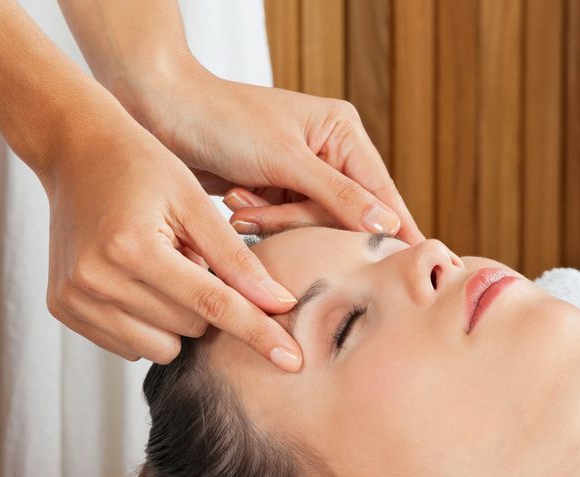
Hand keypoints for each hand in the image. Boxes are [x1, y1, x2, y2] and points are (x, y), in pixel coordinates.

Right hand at [39, 100, 303, 370]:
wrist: (75, 152)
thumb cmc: (142, 168)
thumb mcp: (196, 201)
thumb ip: (237, 258)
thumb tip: (280, 306)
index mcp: (132, 246)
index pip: (212, 305)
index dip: (258, 333)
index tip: (293, 361)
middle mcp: (97, 279)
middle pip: (190, 330)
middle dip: (206, 305)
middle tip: (191, 259)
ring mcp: (74, 298)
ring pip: (161, 348)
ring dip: (177, 318)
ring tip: (163, 269)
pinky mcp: (63, 309)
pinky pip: (129, 347)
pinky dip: (147, 323)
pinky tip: (138, 282)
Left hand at [121, 64, 426, 244]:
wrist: (162, 111)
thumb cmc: (223, 120)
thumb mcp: (285, 159)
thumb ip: (338, 195)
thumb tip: (386, 225)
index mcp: (342, 133)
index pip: (381, 192)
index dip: (396, 228)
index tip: (418, 261)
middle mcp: (329, 153)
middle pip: (343, 216)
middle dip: (300, 220)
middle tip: (261, 212)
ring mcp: (301, 174)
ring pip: (310, 225)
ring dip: (274, 220)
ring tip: (240, 204)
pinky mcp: (274, 190)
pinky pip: (283, 223)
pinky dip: (259, 220)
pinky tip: (236, 206)